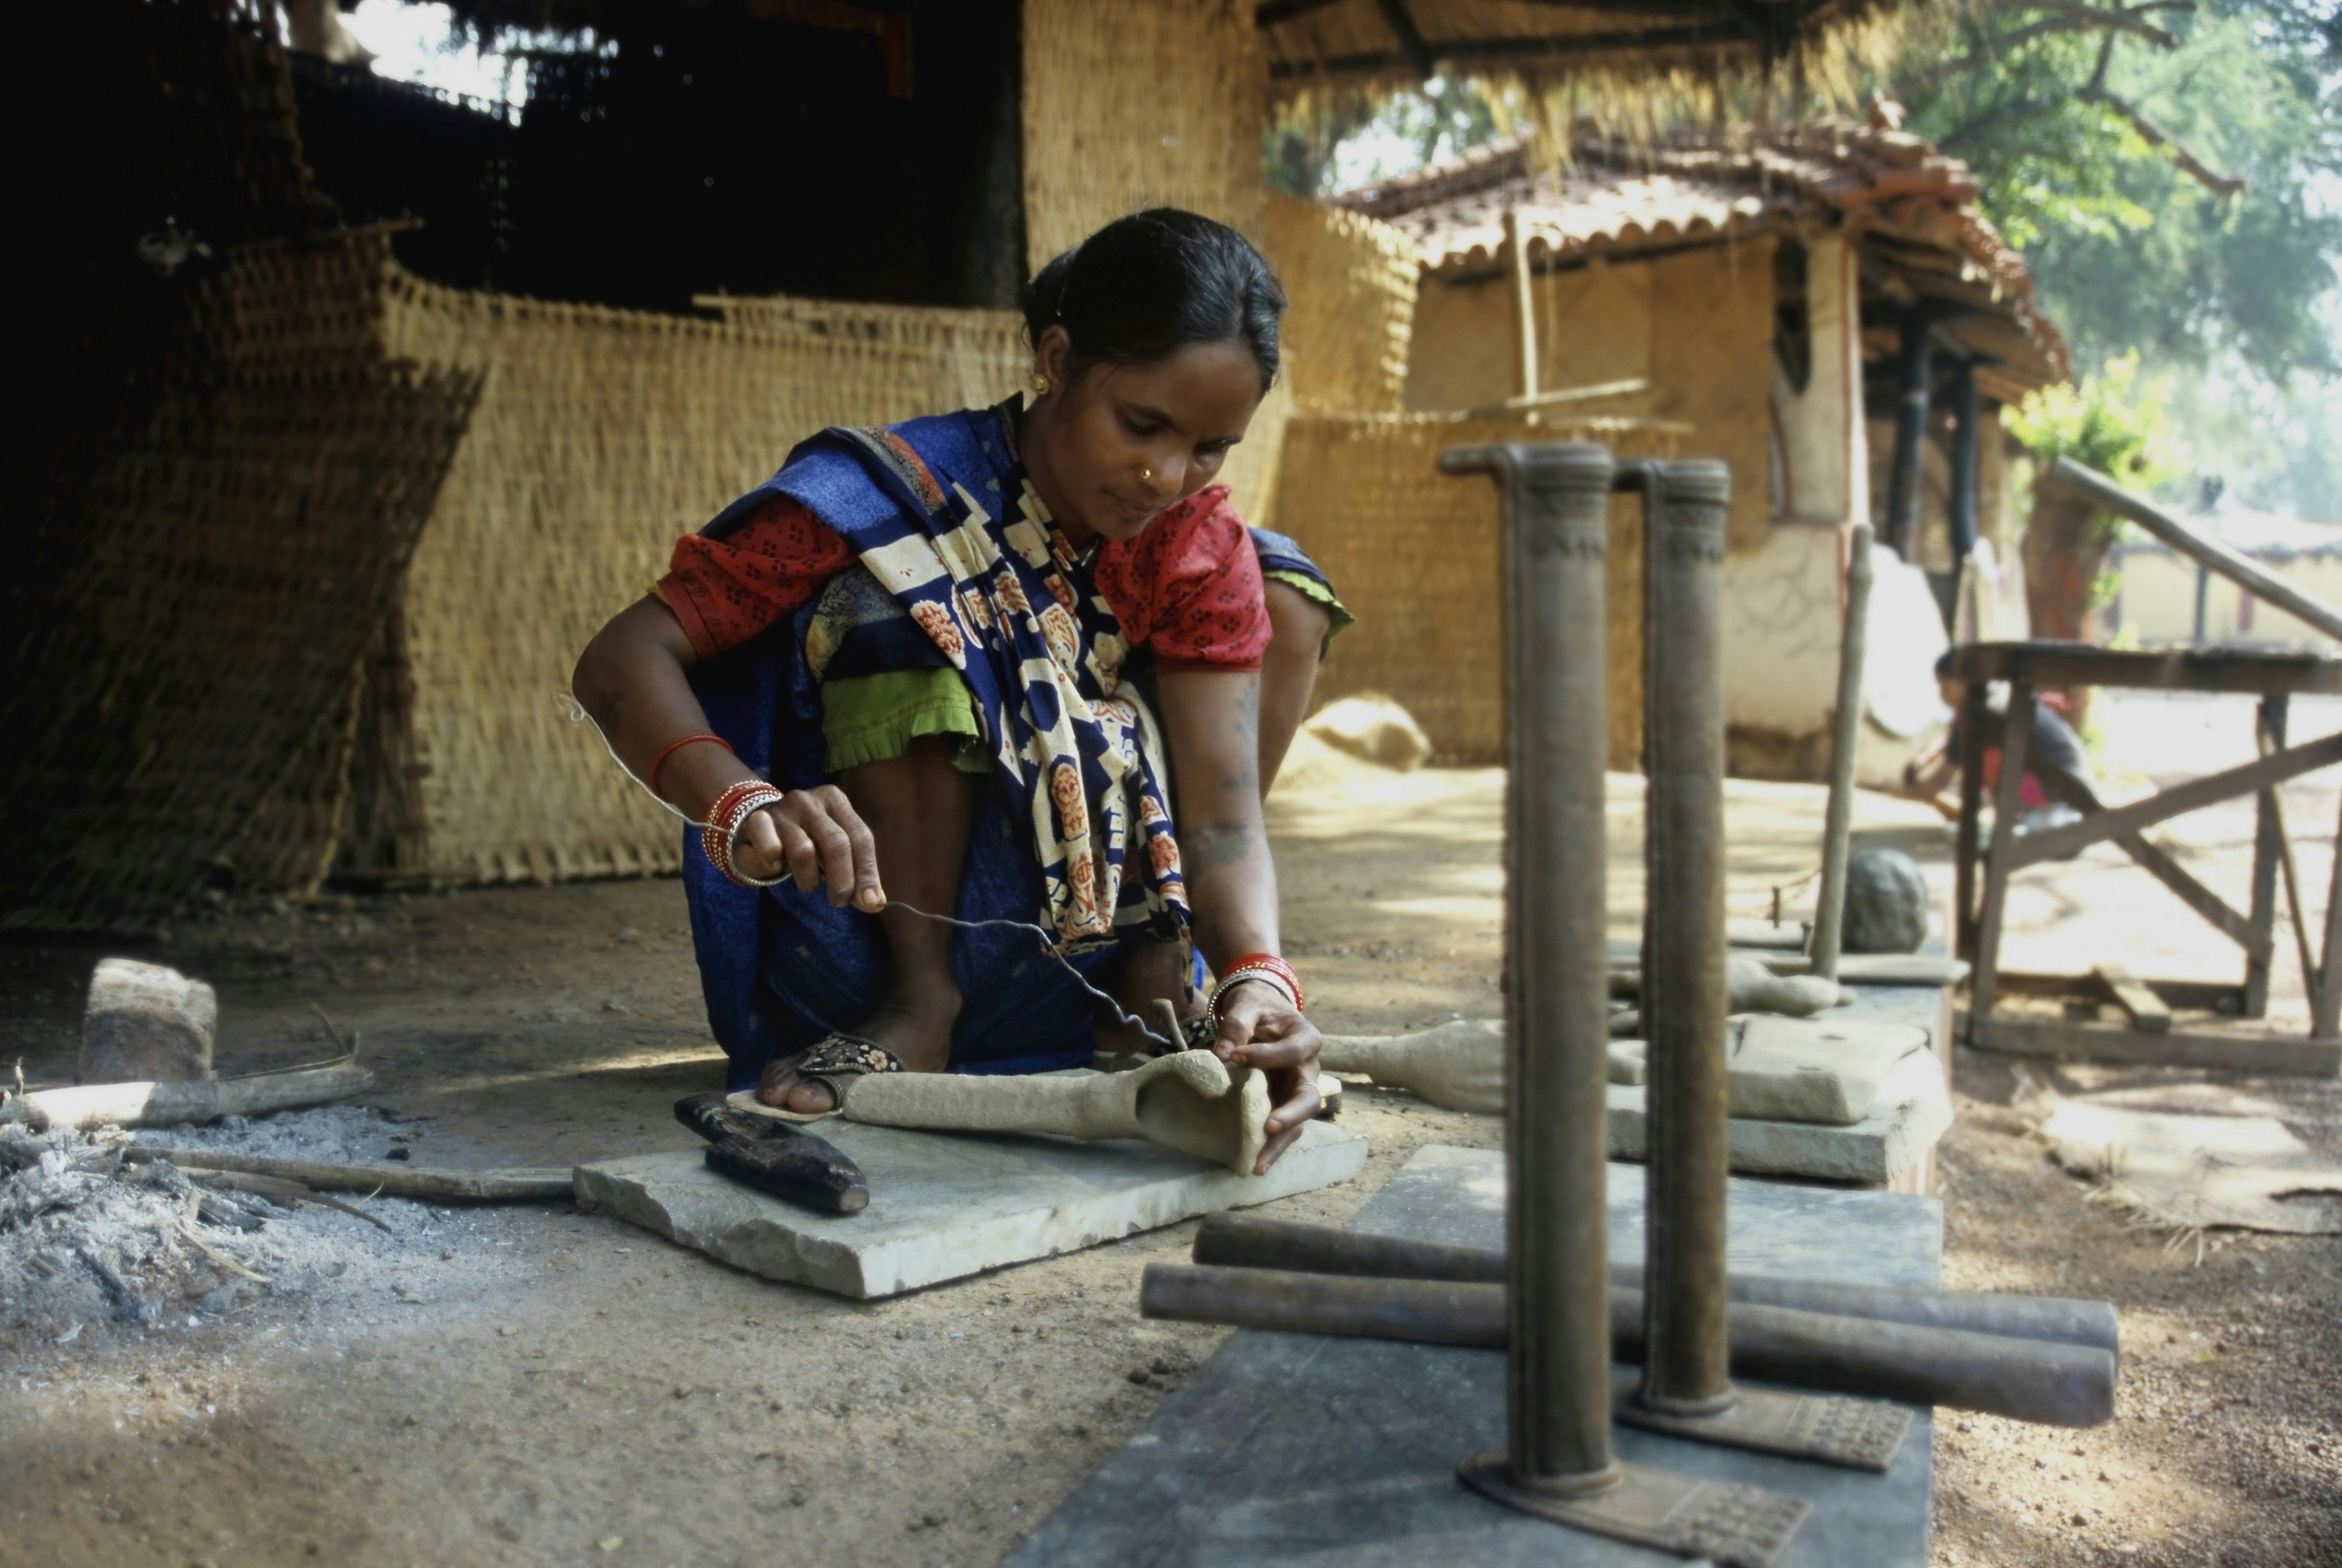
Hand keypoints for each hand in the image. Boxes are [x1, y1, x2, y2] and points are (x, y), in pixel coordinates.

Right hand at [731, 785, 885, 910]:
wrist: (753, 828)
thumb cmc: (803, 841)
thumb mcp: (832, 854)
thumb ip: (855, 874)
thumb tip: (876, 903)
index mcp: (836, 801)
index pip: (861, 837)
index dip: (867, 872)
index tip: (869, 902)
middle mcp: (811, 800)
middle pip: (836, 844)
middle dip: (842, 881)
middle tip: (838, 902)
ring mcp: (783, 808)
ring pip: (804, 852)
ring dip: (808, 879)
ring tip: (807, 883)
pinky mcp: (758, 821)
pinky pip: (771, 850)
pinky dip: (775, 865)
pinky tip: (776, 866)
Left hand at [1210, 979, 1321, 1174]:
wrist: (1261, 1013)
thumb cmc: (1257, 1008)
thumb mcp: (1247, 1006)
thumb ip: (1236, 1025)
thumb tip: (1222, 1053)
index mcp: (1306, 1039)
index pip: (1293, 1052)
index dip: (1266, 1056)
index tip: (1234, 1057)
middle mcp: (1308, 1070)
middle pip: (1309, 1097)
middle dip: (1291, 1115)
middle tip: (1269, 1126)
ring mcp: (1296, 1091)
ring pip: (1297, 1122)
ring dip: (1278, 1143)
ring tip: (1258, 1164)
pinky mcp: (1281, 1104)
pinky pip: (1281, 1128)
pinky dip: (1269, 1146)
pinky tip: (1252, 1164)